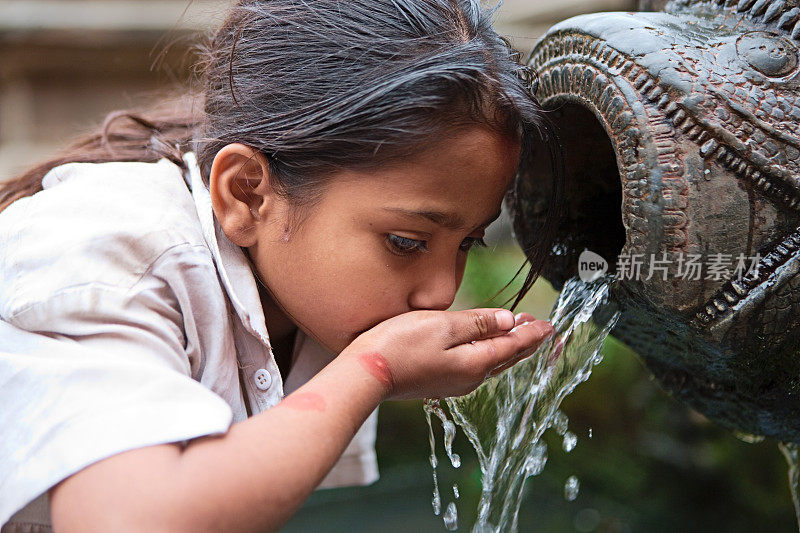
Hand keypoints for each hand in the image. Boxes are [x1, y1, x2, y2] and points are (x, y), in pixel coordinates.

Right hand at [342, 308, 554, 399]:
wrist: (366, 373)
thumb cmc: (400, 345)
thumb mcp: (443, 326)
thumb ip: (478, 323)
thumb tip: (507, 321)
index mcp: (475, 364)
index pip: (513, 346)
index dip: (533, 334)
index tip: (550, 325)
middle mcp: (469, 378)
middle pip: (506, 358)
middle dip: (525, 342)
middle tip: (541, 329)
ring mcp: (453, 383)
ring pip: (491, 363)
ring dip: (507, 347)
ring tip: (518, 332)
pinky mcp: (438, 382)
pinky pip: (475, 367)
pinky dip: (488, 353)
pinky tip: (484, 346)